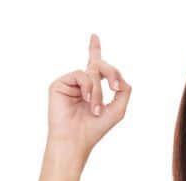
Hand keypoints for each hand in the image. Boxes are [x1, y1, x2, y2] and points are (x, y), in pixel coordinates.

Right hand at [46, 33, 131, 168]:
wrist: (76, 139)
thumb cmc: (96, 128)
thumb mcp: (118, 109)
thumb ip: (124, 91)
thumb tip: (120, 79)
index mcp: (93, 88)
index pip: (94, 65)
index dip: (94, 50)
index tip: (94, 36)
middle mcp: (81, 83)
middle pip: (100, 65)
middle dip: (112, 74)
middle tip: (116, 88)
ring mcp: (70, 82)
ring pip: (93, 72)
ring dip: (99, 91)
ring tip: (96, 109)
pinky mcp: (60, 84)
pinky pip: (81, 75)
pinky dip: (89, 88)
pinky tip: (87, 100)